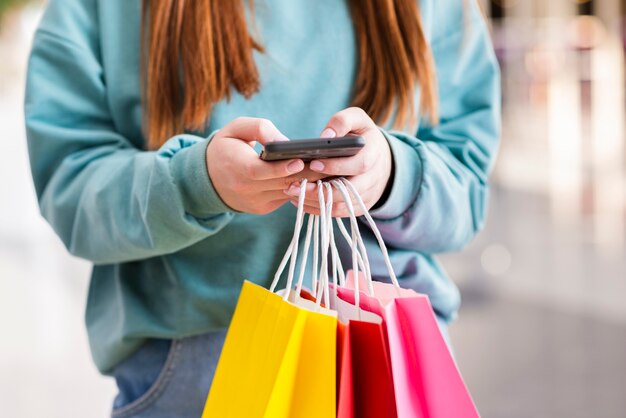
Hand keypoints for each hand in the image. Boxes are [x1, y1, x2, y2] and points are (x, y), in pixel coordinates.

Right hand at [207, 117, 325, 213]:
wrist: (209, 178)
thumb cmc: (226, 147)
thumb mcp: (235, 128)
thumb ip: (259, 128)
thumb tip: (285, 141)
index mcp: (237, 168)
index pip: (262, 172)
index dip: (282, 168)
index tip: (300, 160)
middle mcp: (246, 189)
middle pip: (281, 184)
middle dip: (306, 174)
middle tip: (327, 163)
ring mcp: (256, 202)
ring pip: (287, 193)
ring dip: (308, 183)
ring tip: (326, 169)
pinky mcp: (263, 208)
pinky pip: (285, 198)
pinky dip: (299, 188)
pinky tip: (314, 177)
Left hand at [284, 107, 392, 215]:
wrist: (380, 157)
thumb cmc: (362, 135)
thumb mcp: (357, 119)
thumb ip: (342, 122)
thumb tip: (325, 137)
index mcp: (375, 154)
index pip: (359, 164)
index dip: (336, 166)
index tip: (313, 163)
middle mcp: (374, 177)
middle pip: (349, 191)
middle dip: (321, 190)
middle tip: (294, 185)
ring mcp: (368, 194)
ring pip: (341, 205)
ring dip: (315, 202)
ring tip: (292, 193)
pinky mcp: (360, 206)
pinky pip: (339, 213)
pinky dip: (318, 209)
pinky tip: (300, 200)